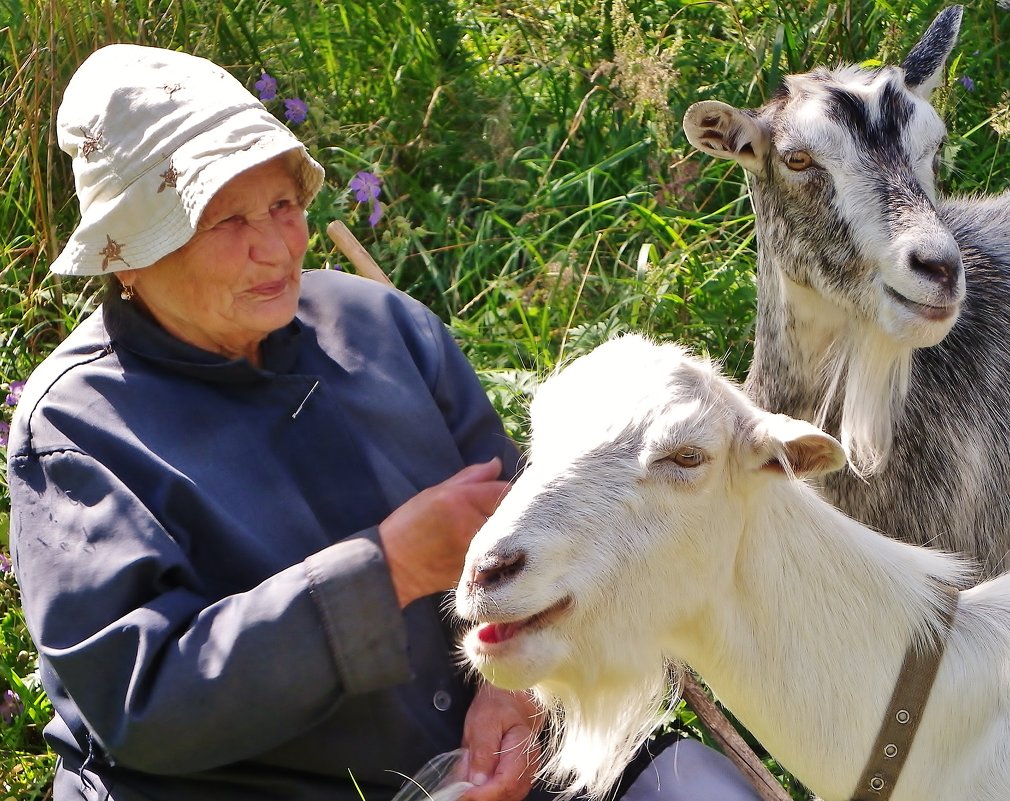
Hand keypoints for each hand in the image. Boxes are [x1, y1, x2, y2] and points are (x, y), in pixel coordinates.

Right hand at [379, 459, 508, 607]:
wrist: (394, 567)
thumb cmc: (409, 525)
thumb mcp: (435, 492)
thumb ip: (470, 477)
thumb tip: (497, 464)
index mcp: (459, 500)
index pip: (504, 490)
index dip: (502, 491)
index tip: (494, 496)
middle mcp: (471, 524)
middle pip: (508, 513)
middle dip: (502, 512)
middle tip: (484, 516)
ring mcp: (476, 550)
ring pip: (504, 534)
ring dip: (499, 532)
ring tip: (476, 534)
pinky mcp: (477, 569)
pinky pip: (496, 553)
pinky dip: (492, 549)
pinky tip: (475, 549)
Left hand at [458, 684, 542, 800]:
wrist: (509, 702)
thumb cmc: (497, 707)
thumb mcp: (484, 721)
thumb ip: (482, 751)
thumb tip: (477, 780)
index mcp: (525, 748)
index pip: (506, 782)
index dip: (484, 794)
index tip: (463, 793)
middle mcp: (530, 766)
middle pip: (508, 795)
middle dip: (482, 797)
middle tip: (459, 791)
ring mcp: (526, 774)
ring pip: (507, 797)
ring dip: (485, 796)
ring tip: (465, 786)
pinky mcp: (518, 778)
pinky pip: (504, 793)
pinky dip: (488, 794)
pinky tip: (474, 786)